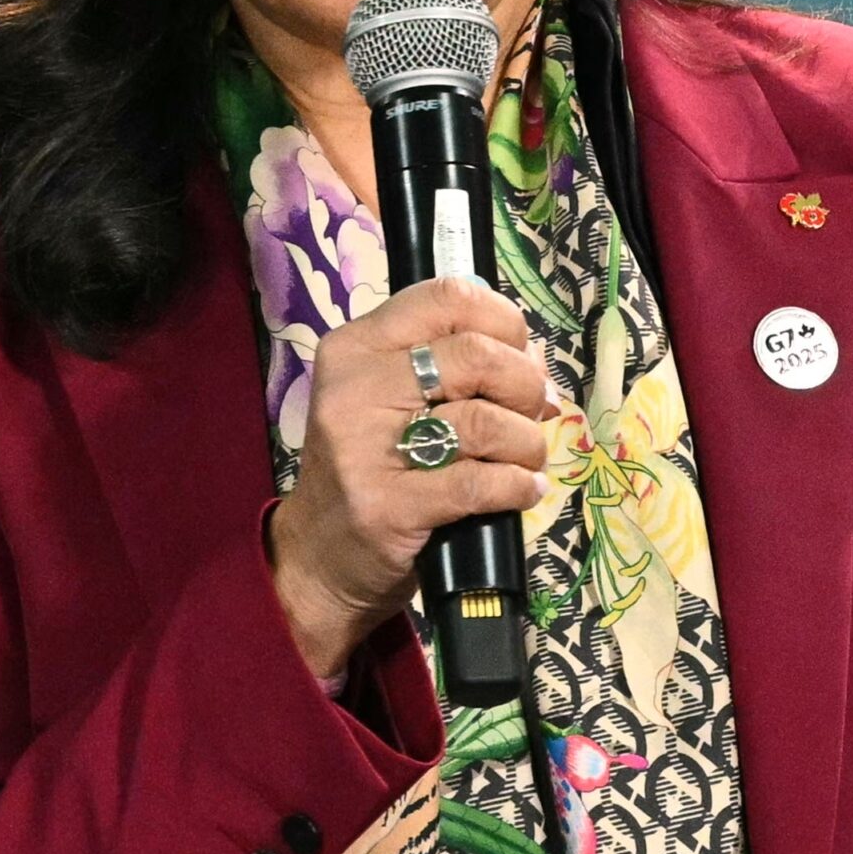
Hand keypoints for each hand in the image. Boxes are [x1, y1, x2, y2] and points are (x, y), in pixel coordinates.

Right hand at [263, 276, 559, 679]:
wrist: (318, 556)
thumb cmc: (371, 467)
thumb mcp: (392, 398)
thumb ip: (453, 362)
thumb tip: (534, 354)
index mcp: (357, 347)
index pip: (448, 297)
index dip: (504, 320)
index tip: (520, 354)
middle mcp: (355, 388)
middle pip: (478, 354)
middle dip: (526, 385)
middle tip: (533, 411)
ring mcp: (366, 449)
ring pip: (487, 421)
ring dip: (527, 443)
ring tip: (524, 459)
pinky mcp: (388, 507)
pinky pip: (481, 483)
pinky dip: (517, 486)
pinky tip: (520, 490)